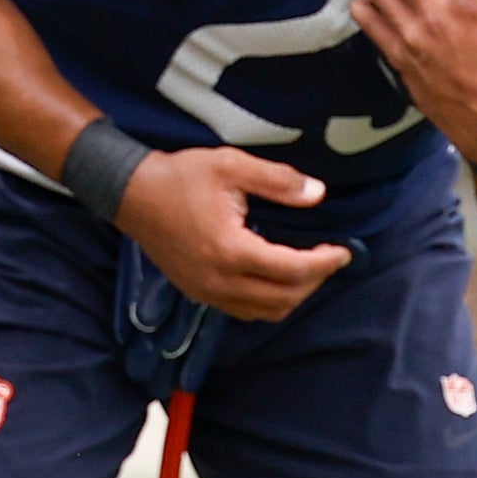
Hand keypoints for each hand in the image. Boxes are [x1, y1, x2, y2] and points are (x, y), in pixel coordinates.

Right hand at [114, 145, 353, 323]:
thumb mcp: (232, 165)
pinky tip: (277, 278)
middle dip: (314, 281)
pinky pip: (244, 310)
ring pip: (265, 312)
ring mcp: (206, 292)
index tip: (344, 251)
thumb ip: (278, 181)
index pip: (292, 270)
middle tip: (330, 258)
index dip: (325, 263)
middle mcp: (219, 281)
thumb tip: (317, 194)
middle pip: (284, 298)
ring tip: (308, 270)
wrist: (132, 195)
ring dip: (293, 295)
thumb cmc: (181, 177)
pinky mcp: (198, 293)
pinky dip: (269, 301)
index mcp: (231, 250)